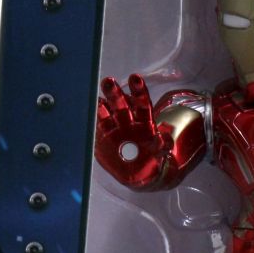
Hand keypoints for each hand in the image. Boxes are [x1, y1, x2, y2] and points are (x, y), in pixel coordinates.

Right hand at [95, 74, 169, 188]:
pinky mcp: (103, 139)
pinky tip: (89, 110)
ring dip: (101, 104)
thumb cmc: (151, 160)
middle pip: (122, 105)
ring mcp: (114, 129)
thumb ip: (162, 145)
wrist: (138, 175)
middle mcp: (129, 122)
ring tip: (96, 98)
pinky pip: (97, 127)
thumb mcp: (160, 154)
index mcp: (145, 123)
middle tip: (108, 81)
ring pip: (107, 113)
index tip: (135, 78)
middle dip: (115, 93)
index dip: (139, 91)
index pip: (142, 104)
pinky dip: (93, 119)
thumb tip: (164, 139)